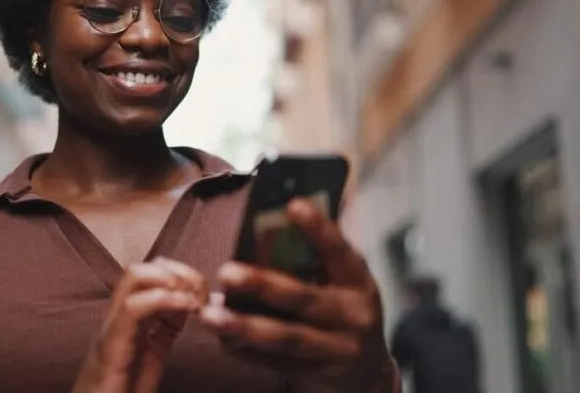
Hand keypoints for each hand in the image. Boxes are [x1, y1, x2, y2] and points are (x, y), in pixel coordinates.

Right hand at [73, 257, 207, 392]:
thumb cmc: (120, 392)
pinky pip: (132, 309)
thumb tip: (197, 313)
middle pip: (142, 270)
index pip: (151, 278)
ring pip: (133, 278)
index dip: (181, 276)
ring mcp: (112, 330)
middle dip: (177, 271)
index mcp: (129, 322)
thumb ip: (166, 333)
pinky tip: (183, 308)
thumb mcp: (151, 360)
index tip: (205, 295)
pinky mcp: (111, 348)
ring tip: (192, 300)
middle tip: (200, 295)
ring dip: (169, 279)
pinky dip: (161, 299)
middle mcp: (118, 320)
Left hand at [199, 198, 395, 390]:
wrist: (368, 371)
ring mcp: (338, 349)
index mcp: (358, 281)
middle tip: (226, 272)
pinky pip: (276, 363)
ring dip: (245, 326)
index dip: (319, 229)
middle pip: (304, 300)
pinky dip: (246, 351)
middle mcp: (353, 315)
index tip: (293, 205)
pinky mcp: (319, 375)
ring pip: (287, 338)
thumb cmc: (344, 307)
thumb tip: (264, 226)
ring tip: (210, 315)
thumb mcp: (344, 281)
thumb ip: (315, 258)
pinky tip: (222, 338)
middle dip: (263, 286)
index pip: (340, 251)